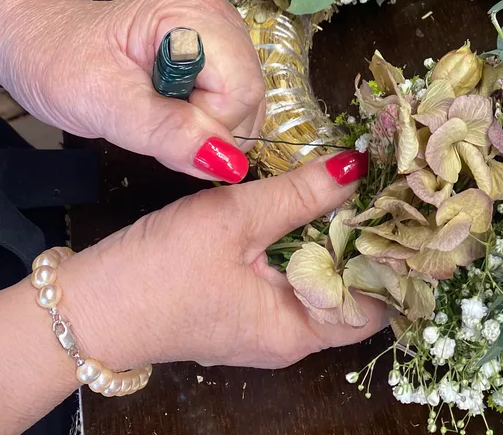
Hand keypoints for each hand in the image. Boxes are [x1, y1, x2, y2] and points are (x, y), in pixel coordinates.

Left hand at [0, 0, 263, 181]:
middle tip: (157, 124)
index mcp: (191, 13)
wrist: (43, 42)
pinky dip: (208, 116)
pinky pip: (236, 96)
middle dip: (211, 127)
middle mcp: (219, 15)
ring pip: (249, 99)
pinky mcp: (221, 46)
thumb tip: (227, 163)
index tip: (163, 131)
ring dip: (209, 124)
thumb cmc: (61, 63)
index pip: (240, 89)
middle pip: (251, 93)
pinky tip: (173, 107)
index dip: (211, 126)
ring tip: (160, 114)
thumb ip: (166, 132)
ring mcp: (223, 29)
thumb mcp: (102, 104)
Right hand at [57, 151, 383, 368]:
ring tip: (369, 189)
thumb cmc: (161, 271)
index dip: (399, 262)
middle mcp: (290, 335)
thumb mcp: (238, 220)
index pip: (376, 305)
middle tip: (397, 191)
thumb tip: (357, 167)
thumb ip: (301, 193)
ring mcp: (267, 321)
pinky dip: (314, 242)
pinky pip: (297, 275)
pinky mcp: (247, 304)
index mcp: (297, 329)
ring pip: (326, 281)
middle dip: (376, 244)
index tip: (414, 214)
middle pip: (355, 293)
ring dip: (344, 239)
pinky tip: (321, 204)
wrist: (87, 308)